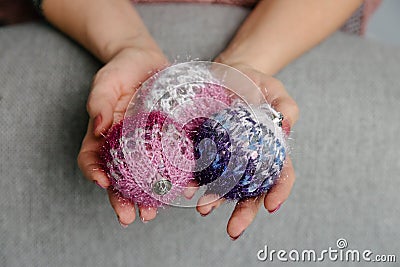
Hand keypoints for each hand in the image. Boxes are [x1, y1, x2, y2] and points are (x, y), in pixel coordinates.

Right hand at [77, 46, 167, 226]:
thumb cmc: (122, 70)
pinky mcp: (168, 139)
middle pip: (119, 178)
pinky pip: (172, 160)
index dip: (93, 173)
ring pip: (145, 176)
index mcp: (103, 135)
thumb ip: (99, 101)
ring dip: (148, 197)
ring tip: (153, 212)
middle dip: (123, 199)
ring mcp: (147, 145)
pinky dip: (176, 176)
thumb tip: (98, 126)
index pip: (92, 160)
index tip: (102, 184)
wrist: (147, 61)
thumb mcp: (106, 81)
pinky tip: (183, 187)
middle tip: (131, 217)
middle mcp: (123, 146)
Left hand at [196, 61, 298, 239]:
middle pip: (251, 192)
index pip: (281, 175)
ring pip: (224, 186)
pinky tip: (187, 187)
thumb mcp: (274, 90)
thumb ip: (286, 107)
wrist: (228, 75)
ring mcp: (227, 158)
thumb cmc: (256, 84)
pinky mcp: (207, 150)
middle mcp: (250, 160)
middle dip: (244, 213)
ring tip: (203, 208)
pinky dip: (194, 181)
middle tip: (233, 229)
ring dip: (214, 200)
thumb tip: (287, 124)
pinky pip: (200, 169)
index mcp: (271, 149)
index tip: (272, 206)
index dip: (279, 192)